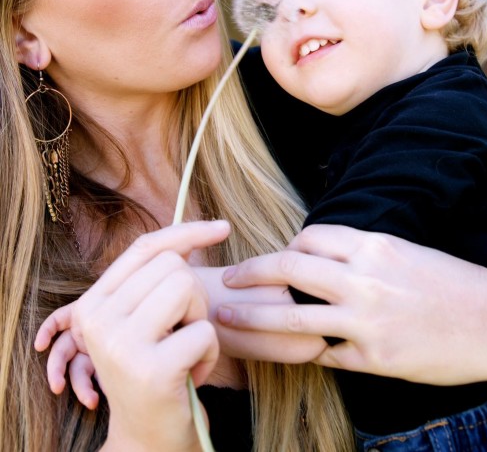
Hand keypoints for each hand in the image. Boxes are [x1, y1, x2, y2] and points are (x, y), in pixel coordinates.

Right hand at [39, 220, 229, 451]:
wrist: (147, 439)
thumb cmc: (156, 368)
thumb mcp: (146, 319)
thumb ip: (158, 276)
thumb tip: (208, 227)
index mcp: (92, 303)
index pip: (145, 248)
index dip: (186, 231)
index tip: (222, 228)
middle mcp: (97, 320)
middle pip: (172, 266)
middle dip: (192, 296)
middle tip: (179, 333)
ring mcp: (121, 345)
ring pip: (188, 289)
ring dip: (200, 320)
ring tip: (183, 350)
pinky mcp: (151, 370)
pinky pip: (204, 331)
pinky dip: (208, 354)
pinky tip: (190, 375)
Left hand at [219, 224, 486, 384]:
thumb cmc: (449, 283)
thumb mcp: (403, 251)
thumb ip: (360, 253)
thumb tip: (319, 257)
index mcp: (373, 246)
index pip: (309, 237)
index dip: (285, 247)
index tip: (274, 259)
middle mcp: (364, 279)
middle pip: (288, 268)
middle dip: (250, 273)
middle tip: (226, 281)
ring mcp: (367, 321)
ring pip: (291, 319)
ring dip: (253, 320)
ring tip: (228, 320)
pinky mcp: (374, 358)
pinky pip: (325, 355)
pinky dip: (306, 354)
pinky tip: (291, 354)